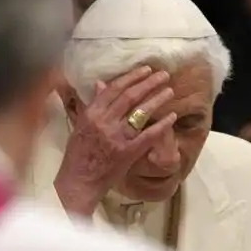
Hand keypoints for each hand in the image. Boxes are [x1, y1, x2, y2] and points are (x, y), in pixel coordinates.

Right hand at [54, 66, 176, 215]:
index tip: (146, 69)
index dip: (132, 77)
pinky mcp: (128, 152)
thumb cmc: (78, 154)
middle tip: (164, 75)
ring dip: (157, 99)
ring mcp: (117, 137)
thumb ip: (92, 104)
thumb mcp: (81, 125)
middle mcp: (104, 122)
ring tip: (169, 90)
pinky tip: (172, 116)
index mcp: (91, 114)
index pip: (113, 89)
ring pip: (140, 113)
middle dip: (149, 83)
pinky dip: (161, 125)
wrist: (79, 181)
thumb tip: (100, 84)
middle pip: (130, 97)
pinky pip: (149, 135)